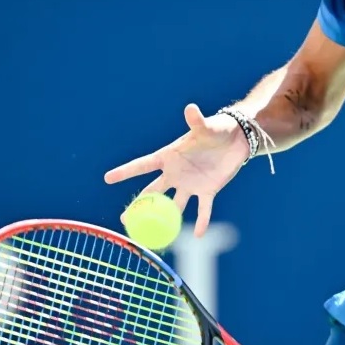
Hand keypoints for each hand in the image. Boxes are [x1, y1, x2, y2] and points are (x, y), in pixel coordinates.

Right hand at [104, 103, 248, 236]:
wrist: (237, 138)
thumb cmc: (217, 128)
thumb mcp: (206, 126)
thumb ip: (196, 121)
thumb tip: (190, 108)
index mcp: (169, 156)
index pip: (143, 165)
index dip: (125, 172)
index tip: (107, 178)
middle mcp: (176, 172)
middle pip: (153, 192)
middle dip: (138, 205)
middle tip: (123, 219)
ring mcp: (190, 183)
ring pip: (173, 205)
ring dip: (163, 220)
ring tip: (151, 235)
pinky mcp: (208, 190)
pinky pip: (203, 209)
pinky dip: (202, 222)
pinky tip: (198, 235)